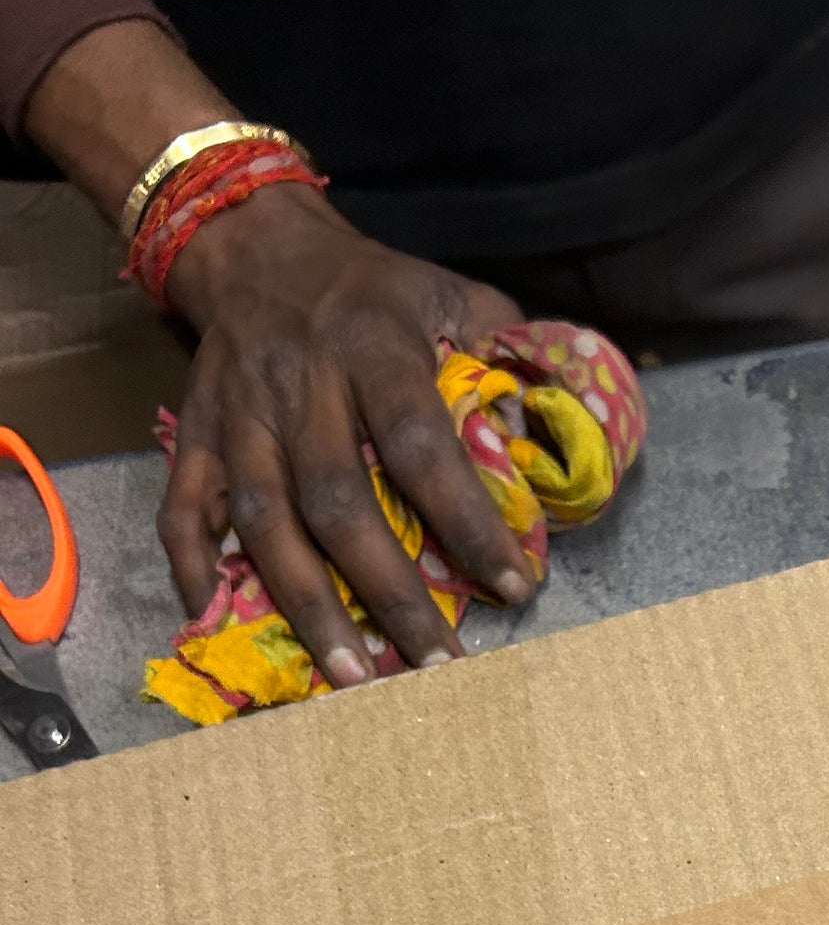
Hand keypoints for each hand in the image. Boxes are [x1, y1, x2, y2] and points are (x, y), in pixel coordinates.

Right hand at [160, 183, 537, 684]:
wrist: (255, 244)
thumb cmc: (373, 290)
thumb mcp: (451, 295)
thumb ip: (506, 356)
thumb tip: (549, 442)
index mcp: (372, 347)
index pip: (422, 447)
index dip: (468, 523)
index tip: (514, 589)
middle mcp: (298, 385)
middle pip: (338, 503)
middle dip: (389, 595)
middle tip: (434, 669)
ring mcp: (237, 415)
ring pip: (266, 522)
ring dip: (307, 606)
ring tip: (353, 679)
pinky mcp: (193, 433)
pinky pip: (182, 507)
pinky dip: (192, 567)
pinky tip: (214, 623)